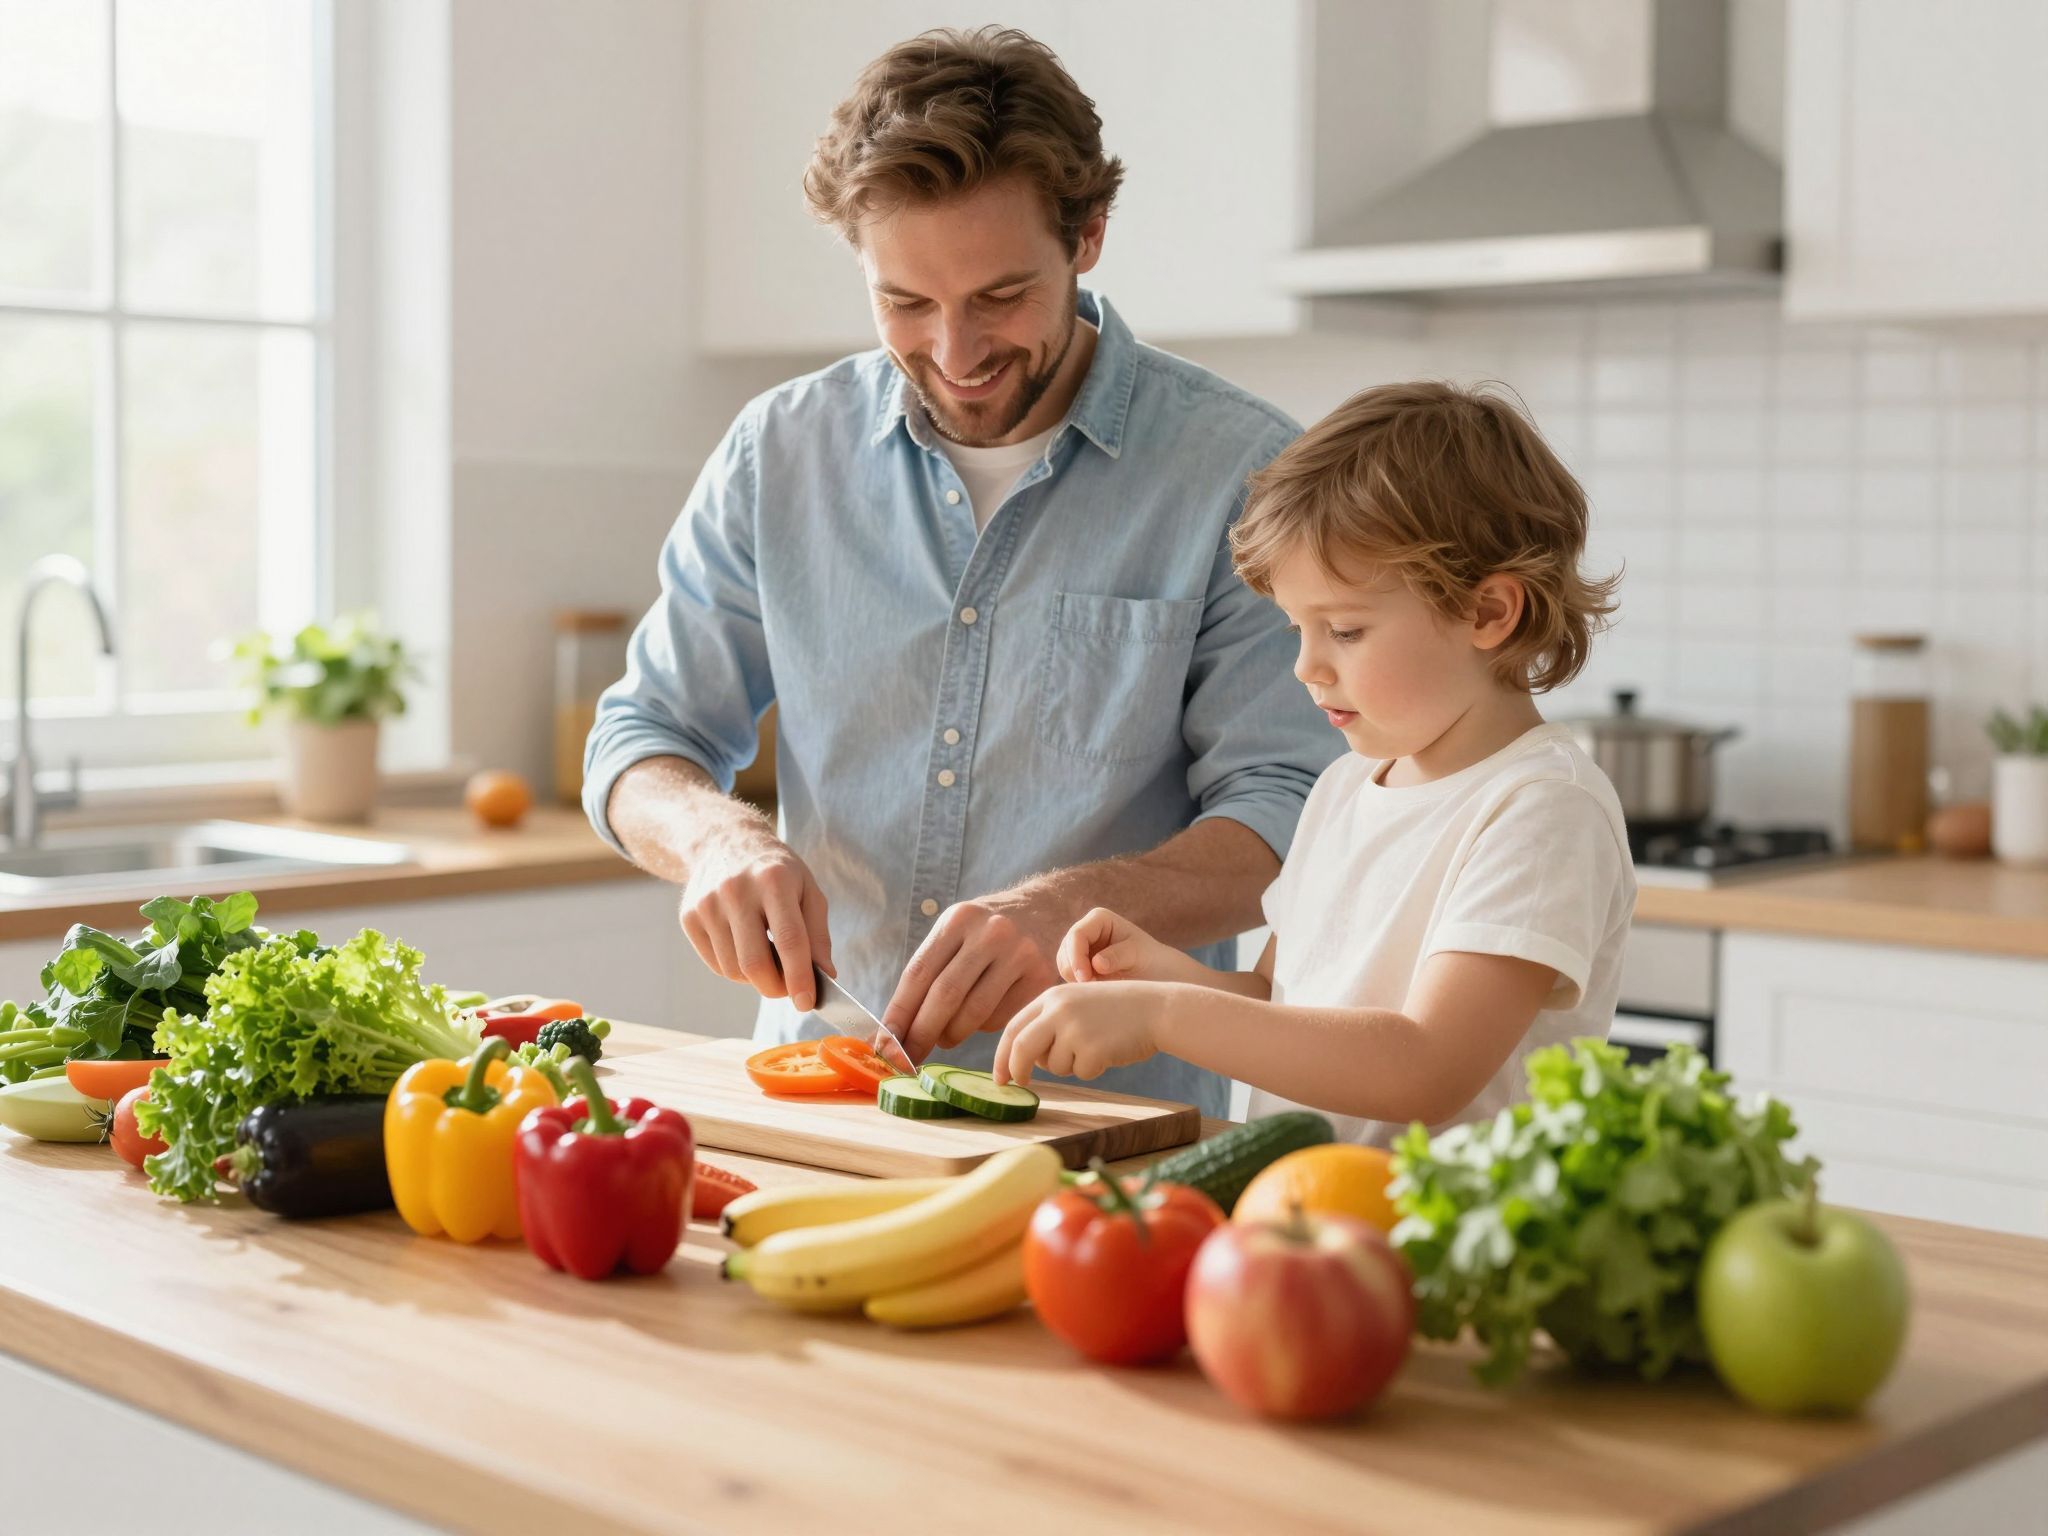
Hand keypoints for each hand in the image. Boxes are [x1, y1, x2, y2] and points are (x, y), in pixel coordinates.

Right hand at [678, 824, 832, 1011]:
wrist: (724, 841)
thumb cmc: (776, 871)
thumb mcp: (808, 889)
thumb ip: (819, 934)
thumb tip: (825, 977)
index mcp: (774, 880)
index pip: (790, 941)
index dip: (800, 978)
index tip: (806, 1003)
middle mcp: (736, 891)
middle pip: (755, 964)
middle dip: (776, 988)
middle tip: (789, 989)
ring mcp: (707, 904)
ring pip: (734, 970)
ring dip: (756, 977)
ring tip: (768, 956)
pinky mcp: (689, 917)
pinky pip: (716, 965)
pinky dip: (736, 968)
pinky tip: (745, 946)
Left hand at [884, 894, 1062, 1062]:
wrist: (1048, 908)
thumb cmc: (989, 931)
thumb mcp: (958, 931)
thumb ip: (929, 970)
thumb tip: (894, 1029)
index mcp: (959, 918)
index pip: (918, 972)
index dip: (898, 1013)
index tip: (884, 1042)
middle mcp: (991, 933)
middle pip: (945, 995)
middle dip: (921, 1034)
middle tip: (906, 1059)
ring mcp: (1020, 954)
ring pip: (974, 1013)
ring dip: (951, 1035)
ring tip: (944, 1038)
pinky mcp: (1040, 978)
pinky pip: (1001, 1019)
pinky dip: (982, 1028)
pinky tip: (980, 1019)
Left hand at [993, 981, 1170, 1086]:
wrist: (1156, 1008)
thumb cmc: (1117, 1010)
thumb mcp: (1078, 1003)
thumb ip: (1050, 1022)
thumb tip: (1022, 1058)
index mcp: (1052, 996)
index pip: (1014, 1028)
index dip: (1001, 1054)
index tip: (999, 1075)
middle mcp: (1059, 1009)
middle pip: (1022, 1049)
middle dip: (1016, 1071)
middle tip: (1020, 1084)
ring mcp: (1075, 1028)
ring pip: (1054, 1066)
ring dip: (1070, 1066)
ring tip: (1095, 1046)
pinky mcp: (1092, 1048)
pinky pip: (1081, 1073)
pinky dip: (1093, 1070)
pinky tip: (1109, 1051)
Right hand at [1057, 907, 1177, 984]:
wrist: (1158, 975)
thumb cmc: (1151, 960)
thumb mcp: (1138, 955)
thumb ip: (1118, 956)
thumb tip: (1096, 963)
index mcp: (1099, 919)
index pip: (1077, 935)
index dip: (1076, 957)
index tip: (1086, 979)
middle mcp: (1087, 930)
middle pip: (1065, 950)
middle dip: (1074, 970)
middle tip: (1093, 987)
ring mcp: (1082, 948)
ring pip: (1064, 964)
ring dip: (1076, 979)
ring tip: (1098, 987)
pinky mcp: (1081, 966)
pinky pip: (1070, 976)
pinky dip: (1078, 985)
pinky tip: (1096, 989)